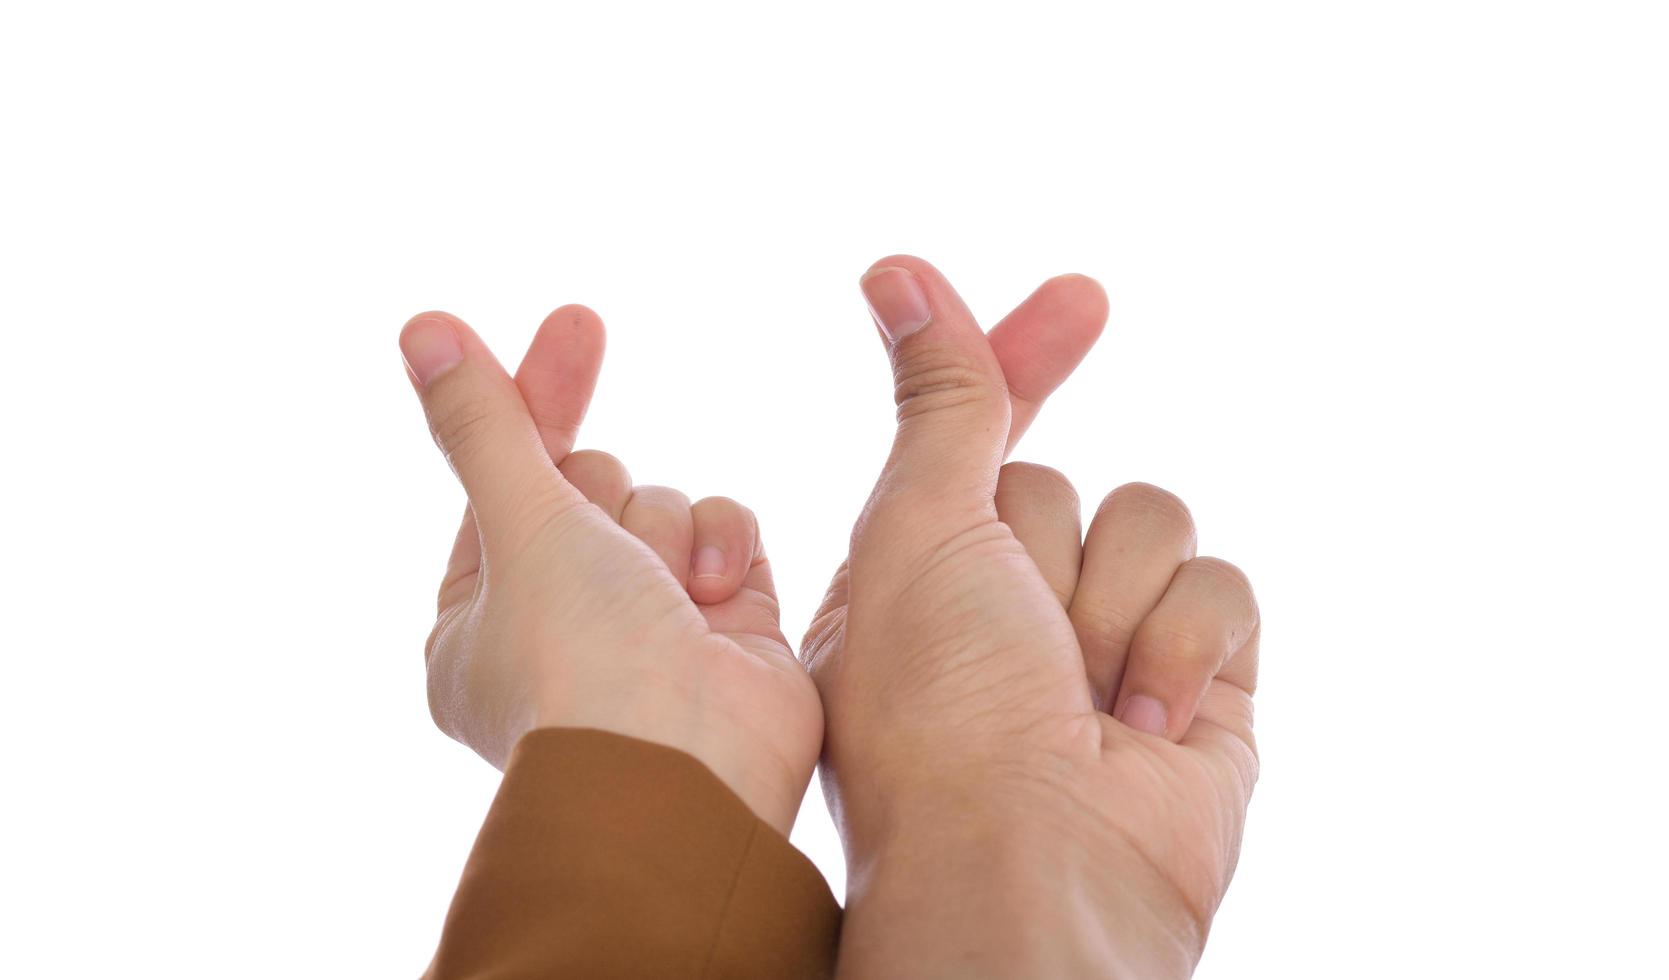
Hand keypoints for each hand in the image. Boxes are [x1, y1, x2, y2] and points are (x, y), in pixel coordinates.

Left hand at [401, 306, 820, 833]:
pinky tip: (714, 600)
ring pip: (662, 502)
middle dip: (609, 507)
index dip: (537, 398)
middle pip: (593, 484)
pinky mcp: (727, 625)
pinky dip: (723, 550)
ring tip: (668, 605)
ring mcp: (648, 625)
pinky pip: (724, 530)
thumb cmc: (581, 662)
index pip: (507, 475)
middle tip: (607, 556)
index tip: (576, 322)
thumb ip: (484, 422)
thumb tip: (421, 326)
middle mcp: (564, 621)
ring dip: (665, 536)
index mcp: (482, 617)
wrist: (693, 771)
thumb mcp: (522, 523)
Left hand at [803, 257, 1259, 975]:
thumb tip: (896, 270)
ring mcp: (1108, 644)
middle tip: (1012, 637)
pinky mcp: (1199, 680)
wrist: (1038, 865)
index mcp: (920, 576)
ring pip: (1150, 521)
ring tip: (1079, 692)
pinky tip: (1147, 719)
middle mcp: (1010, 609)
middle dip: (1044, 550)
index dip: (1023, 360)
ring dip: (1114, 599)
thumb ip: (939, 397)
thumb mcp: (921, 528)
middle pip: (1062, 482)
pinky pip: (1222, 584)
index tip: (1084, 297)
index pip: (979, 435)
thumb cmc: (943, 711)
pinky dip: (1186, 643)